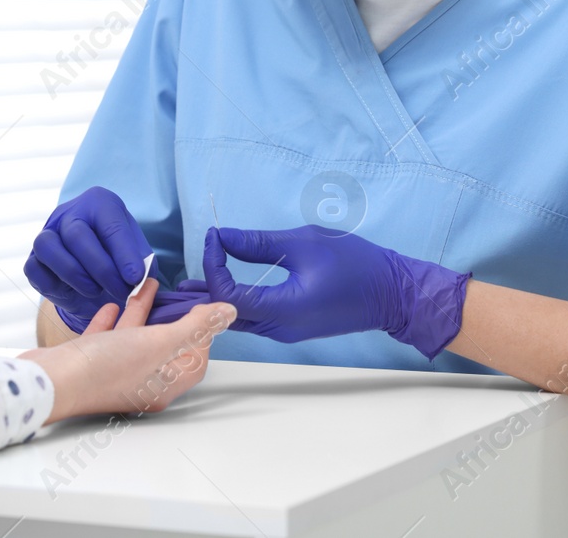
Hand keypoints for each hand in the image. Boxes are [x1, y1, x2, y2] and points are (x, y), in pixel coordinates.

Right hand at [22, 280, 236, 421]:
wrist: (50, 382)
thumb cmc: (104, 368)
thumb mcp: (160, 342)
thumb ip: (195, 326)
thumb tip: (229, 312)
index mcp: (166, 383)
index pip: (196, 356)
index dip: (202, 329)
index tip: (203, 303)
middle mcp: (143, 382)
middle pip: (166, 346)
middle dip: (172, 317)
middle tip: (180, 291)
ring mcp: (115, 373)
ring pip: (136, 339)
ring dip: (144, 312)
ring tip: (150, 285)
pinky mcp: (90, 363)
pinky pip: (108, 339)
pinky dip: (114, 320)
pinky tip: (113, 302)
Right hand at [24, 187, 154, 332]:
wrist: (96, 272)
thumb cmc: (120, 257)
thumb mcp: (137, 255)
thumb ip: (140, 264)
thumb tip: (139, 280)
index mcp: (98, 203)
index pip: (110, 225)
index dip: (124, 253)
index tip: (136, 278)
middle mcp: (68, 213)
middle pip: (77, 235)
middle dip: (101, 268)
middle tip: (121, 291)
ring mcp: (46, 234)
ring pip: (48, 247)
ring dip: (75, 275)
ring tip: (96, 291)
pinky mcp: (33, 258)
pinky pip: (34, 269)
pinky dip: (54, 284)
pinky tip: (75, 292)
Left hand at [202, 225, 469, 358]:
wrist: (393, 293)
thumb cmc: (355, 264)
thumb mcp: (304, 243)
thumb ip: (259, 243)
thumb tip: (222, 238)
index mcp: (282, 309)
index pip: (227, 295)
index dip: (213, 265)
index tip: (216, 237)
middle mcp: (279, 328)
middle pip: (225, 316)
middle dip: (200, 295)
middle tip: (174, 284)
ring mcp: (285, 331)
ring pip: (237, 320)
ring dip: (213, 301)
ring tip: (187, 288)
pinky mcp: (291, 326)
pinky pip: (253, 319)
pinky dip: (232, 305)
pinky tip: (219, 292)